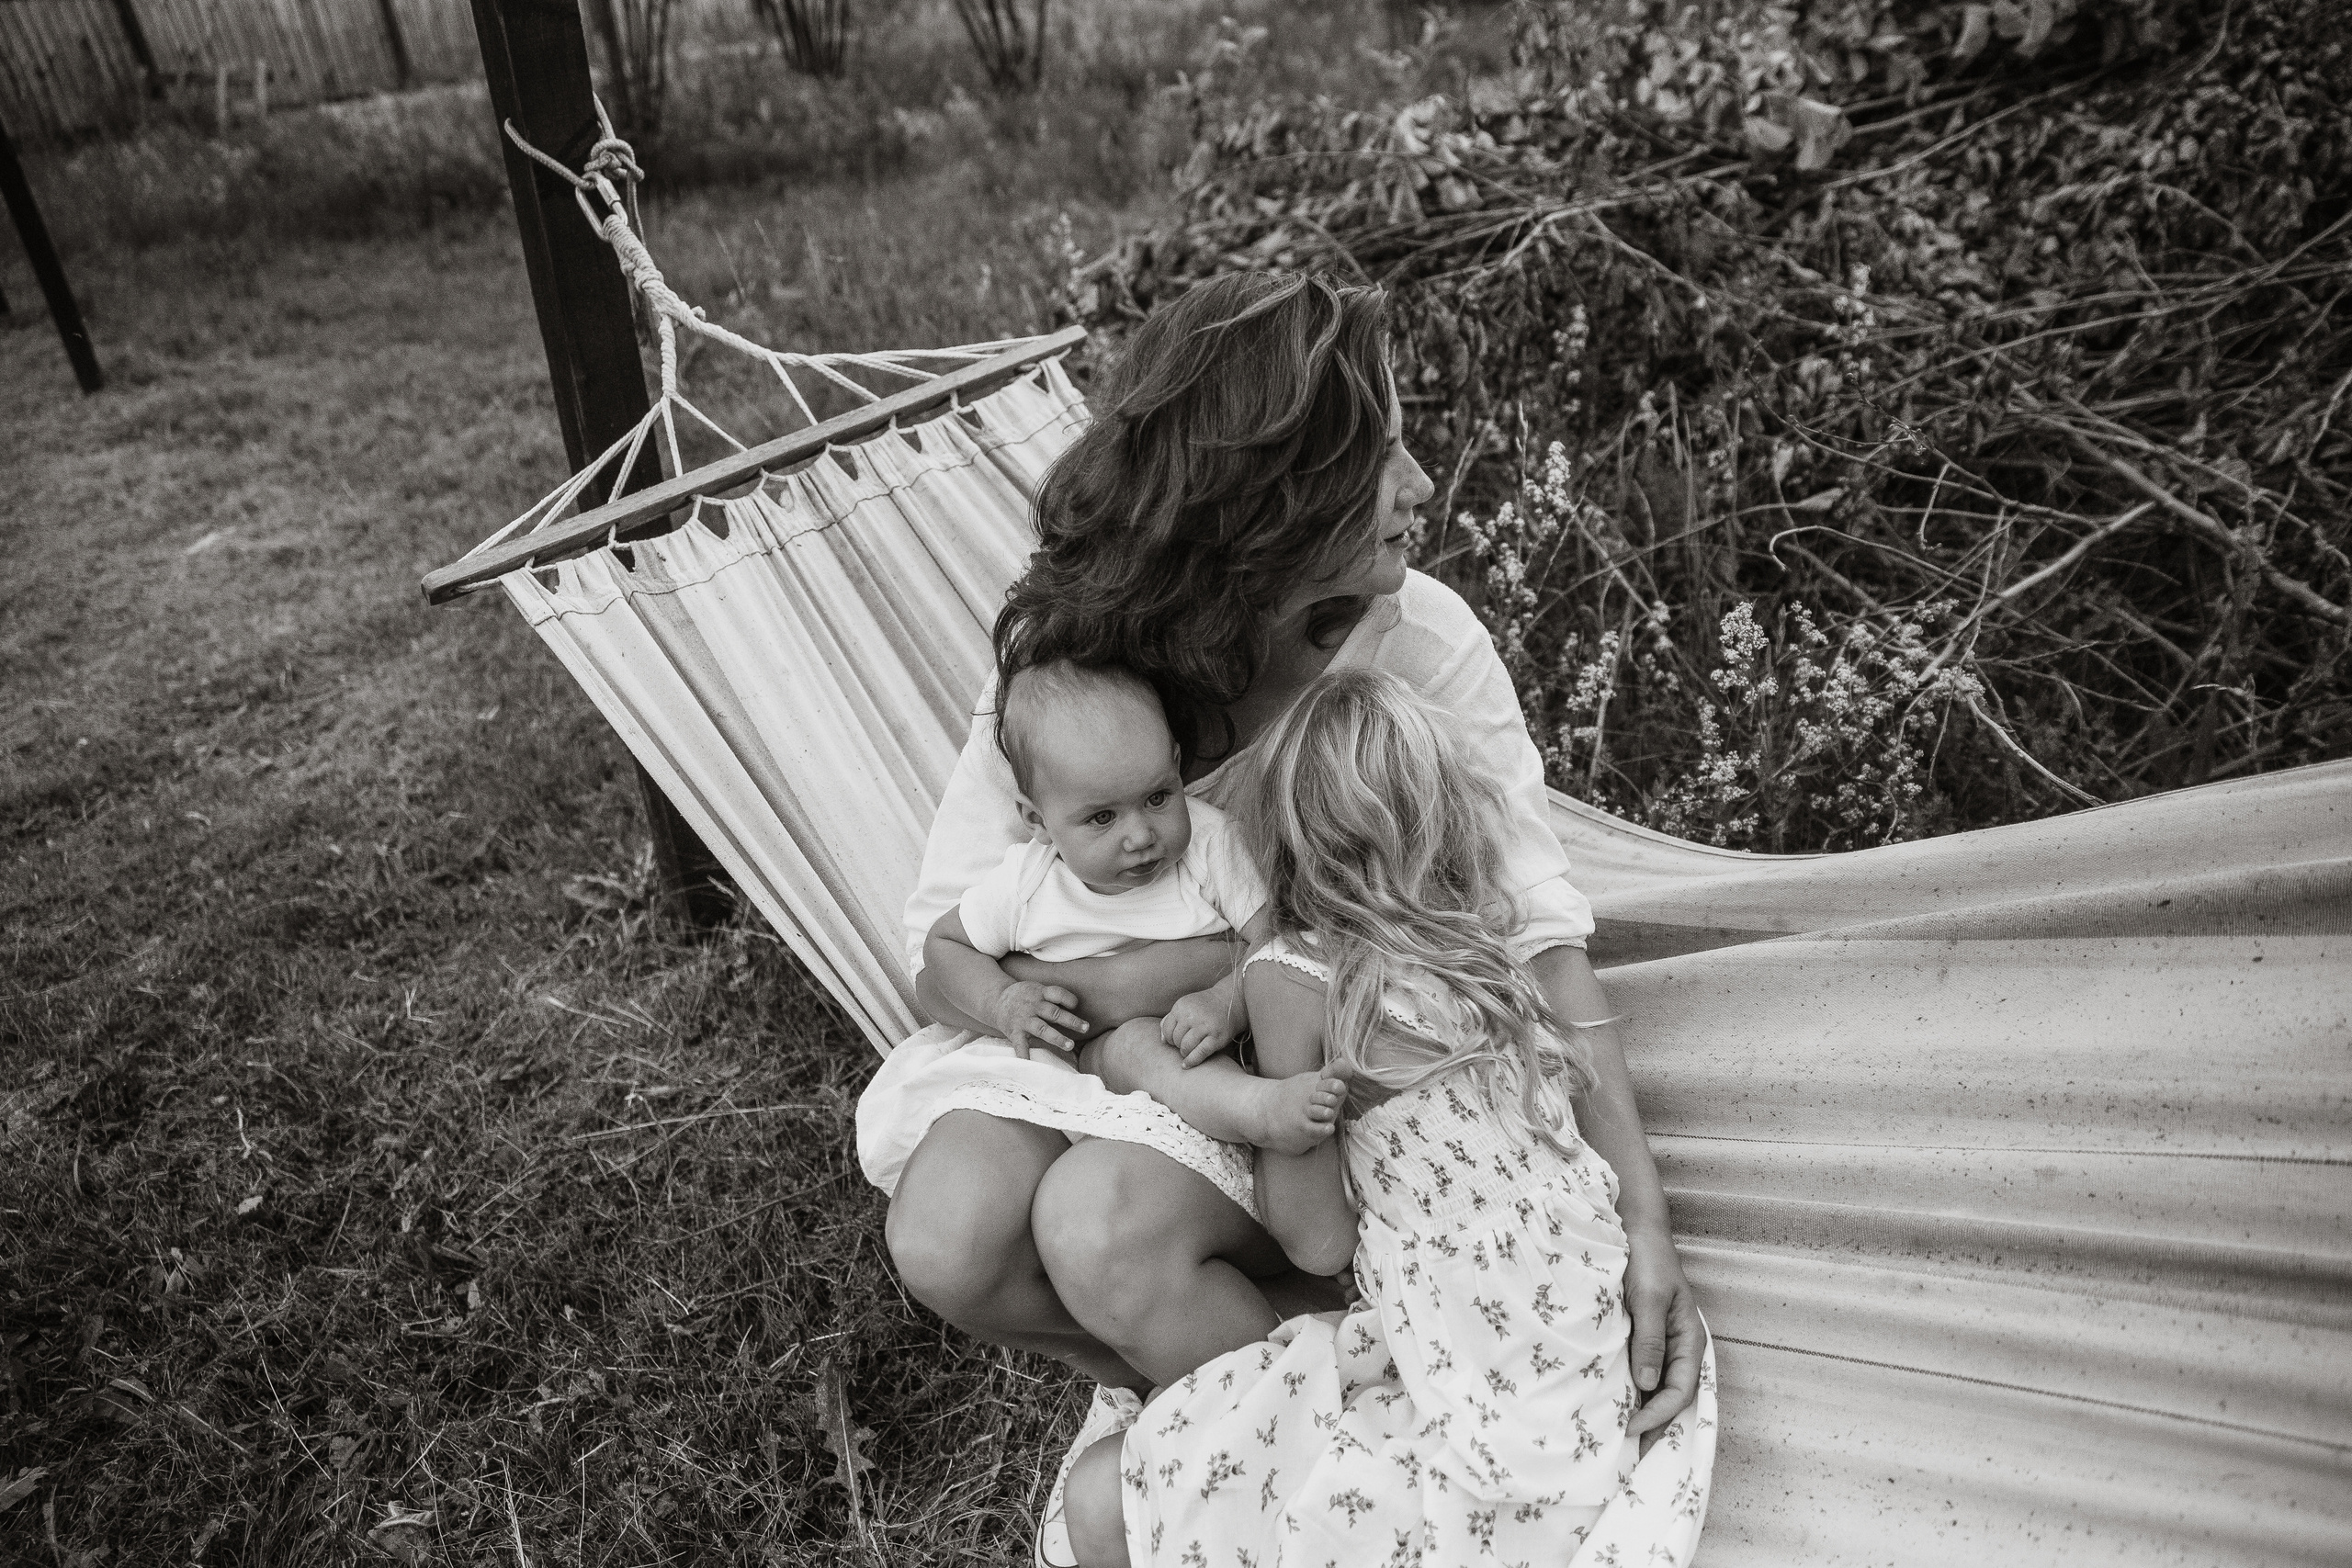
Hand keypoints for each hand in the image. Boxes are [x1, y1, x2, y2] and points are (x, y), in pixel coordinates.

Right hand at [988, 981, 1087, 1058]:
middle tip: (1086, 1028)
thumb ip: (1053, 997)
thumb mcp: (1038, 989)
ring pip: (1042, 1028)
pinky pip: (1019, 1044)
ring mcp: (1023, 1020)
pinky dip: (1024, 1054)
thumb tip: (1076, 1008)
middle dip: (1070, 1021)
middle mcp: (1033, 1006)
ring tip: (1071, 1046)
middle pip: (1054, 1013)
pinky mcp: (1014, 1032)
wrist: (995, 999)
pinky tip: (1030, 1063)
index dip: (1068, 998)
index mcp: (1040, 993)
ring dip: (1057, 1037)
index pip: (1057, 993)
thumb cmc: (1025, 996)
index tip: (1075, 1005)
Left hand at [1160, 987, 1237, 1065]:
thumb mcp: (1186, 1006)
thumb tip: (1162, 1040)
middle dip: (1178, 1045)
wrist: (1230, 1001)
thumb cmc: (1205, 1006)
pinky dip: (1191, 1061)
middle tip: (1184, 1045)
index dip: (1169, 1038)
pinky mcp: (1216, 1037)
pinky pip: (1199, 1053)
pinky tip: (1186, 1065)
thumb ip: (1171, 1019)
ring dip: (1184, 1052)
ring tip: (1188, 1051)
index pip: (1166, 1030)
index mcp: (1181, 1007)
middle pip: (1175, 1039)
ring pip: (1185, 1047)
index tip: (1175, 1040)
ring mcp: (1204, 1026)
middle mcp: (1192, 1016)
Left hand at [1622, 1226, 1705, 1443]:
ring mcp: (1661, 1345)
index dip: (1657, 1415)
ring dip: (1641, 1412)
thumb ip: (1650, 1340)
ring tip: (1618, 1440)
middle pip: (1670, 1398)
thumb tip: (1645, 1384)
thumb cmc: (1647, 1260)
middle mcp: (1679, 1349)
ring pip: (1654, 1389)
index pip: (1679, 1392)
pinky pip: (1639, 1373)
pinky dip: (1629, 1392)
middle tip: (1630, 1458)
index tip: (1629, 1428)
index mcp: (1690, 1341)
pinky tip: (1611, 1405)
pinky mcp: (1642, 1339)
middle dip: (1654, 1427)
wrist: (1636, 1230)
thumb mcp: (1649, 1298)